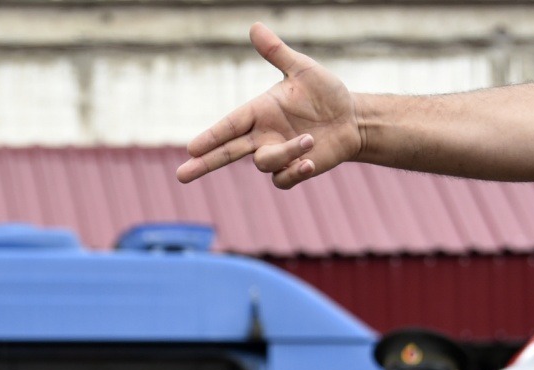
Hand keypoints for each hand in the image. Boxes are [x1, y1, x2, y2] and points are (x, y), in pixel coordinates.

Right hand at [176, 23, 359, 189]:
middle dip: (204, 164)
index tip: (191, 148)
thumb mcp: (303, 69)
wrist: (351, 119)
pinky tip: (310, 162)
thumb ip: (277, 53)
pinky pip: (282, 179)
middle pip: (226, 153)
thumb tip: (254, 26)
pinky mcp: (292, 170)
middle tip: (181, 175)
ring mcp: (276, 155)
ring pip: (264, 163)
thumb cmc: (326, 93)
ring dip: (286, 153)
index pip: (229, 125)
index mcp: (259, 111)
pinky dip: (293, 172)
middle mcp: (262, 135)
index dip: (211, 136)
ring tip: (310, 139)